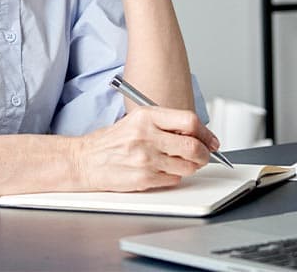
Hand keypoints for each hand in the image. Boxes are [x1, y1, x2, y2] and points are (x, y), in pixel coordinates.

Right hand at [70, 107, 219, 191]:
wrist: (85, 160)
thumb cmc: (112, 141)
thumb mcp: (137, 120)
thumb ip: (166, 123)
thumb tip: (197, 133)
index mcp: (146, 116)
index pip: (189, 120)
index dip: (206, 133)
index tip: (211, 140)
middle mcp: (146, 135)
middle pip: (193, 146)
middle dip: (204, 154)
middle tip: (204, 155)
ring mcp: (145, 158)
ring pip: (187, 166)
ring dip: (190, 167)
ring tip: (180, 162)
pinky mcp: (143, 178)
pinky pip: (173, 180)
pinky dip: (174, 177)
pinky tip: (163, 170)